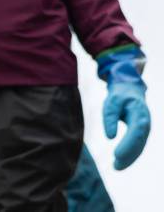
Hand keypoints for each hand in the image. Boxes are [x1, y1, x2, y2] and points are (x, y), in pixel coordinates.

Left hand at [98, 46, 150, 168]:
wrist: (129, 89)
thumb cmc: (118, 95)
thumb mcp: (111, 102)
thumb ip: (109, 117)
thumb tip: (110, 137)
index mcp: (139, 114)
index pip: (135, 133)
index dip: (127, 145)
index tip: (116, 155)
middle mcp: (146, 123)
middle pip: (139, 143)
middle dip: (128, 156)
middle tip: (116, 167)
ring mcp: (145, 129)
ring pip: (139, 147)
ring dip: (129, 158)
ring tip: (116, 167)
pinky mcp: (141, 132)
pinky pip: (137, 146)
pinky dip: (130, 154)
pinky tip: (120, 162)